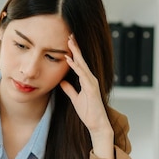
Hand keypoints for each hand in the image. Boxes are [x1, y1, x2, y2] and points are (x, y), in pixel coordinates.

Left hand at [60, 34, 113, 158]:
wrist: (97, 124)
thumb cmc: (88, 112)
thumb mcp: (75, 99)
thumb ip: (69, 89)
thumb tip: (62, 81)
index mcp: (87, 80)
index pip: (79, 64)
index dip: (74, 53)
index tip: (68, 42)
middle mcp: (90, 79)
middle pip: (82, 60)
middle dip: (75, 47)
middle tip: (69, 35)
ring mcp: (92, 82)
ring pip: (82, 64)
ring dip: (75, 52)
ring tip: (69, 41)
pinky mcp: (92, 88)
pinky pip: (82, 74)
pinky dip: (75, 66)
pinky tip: (69, 59)